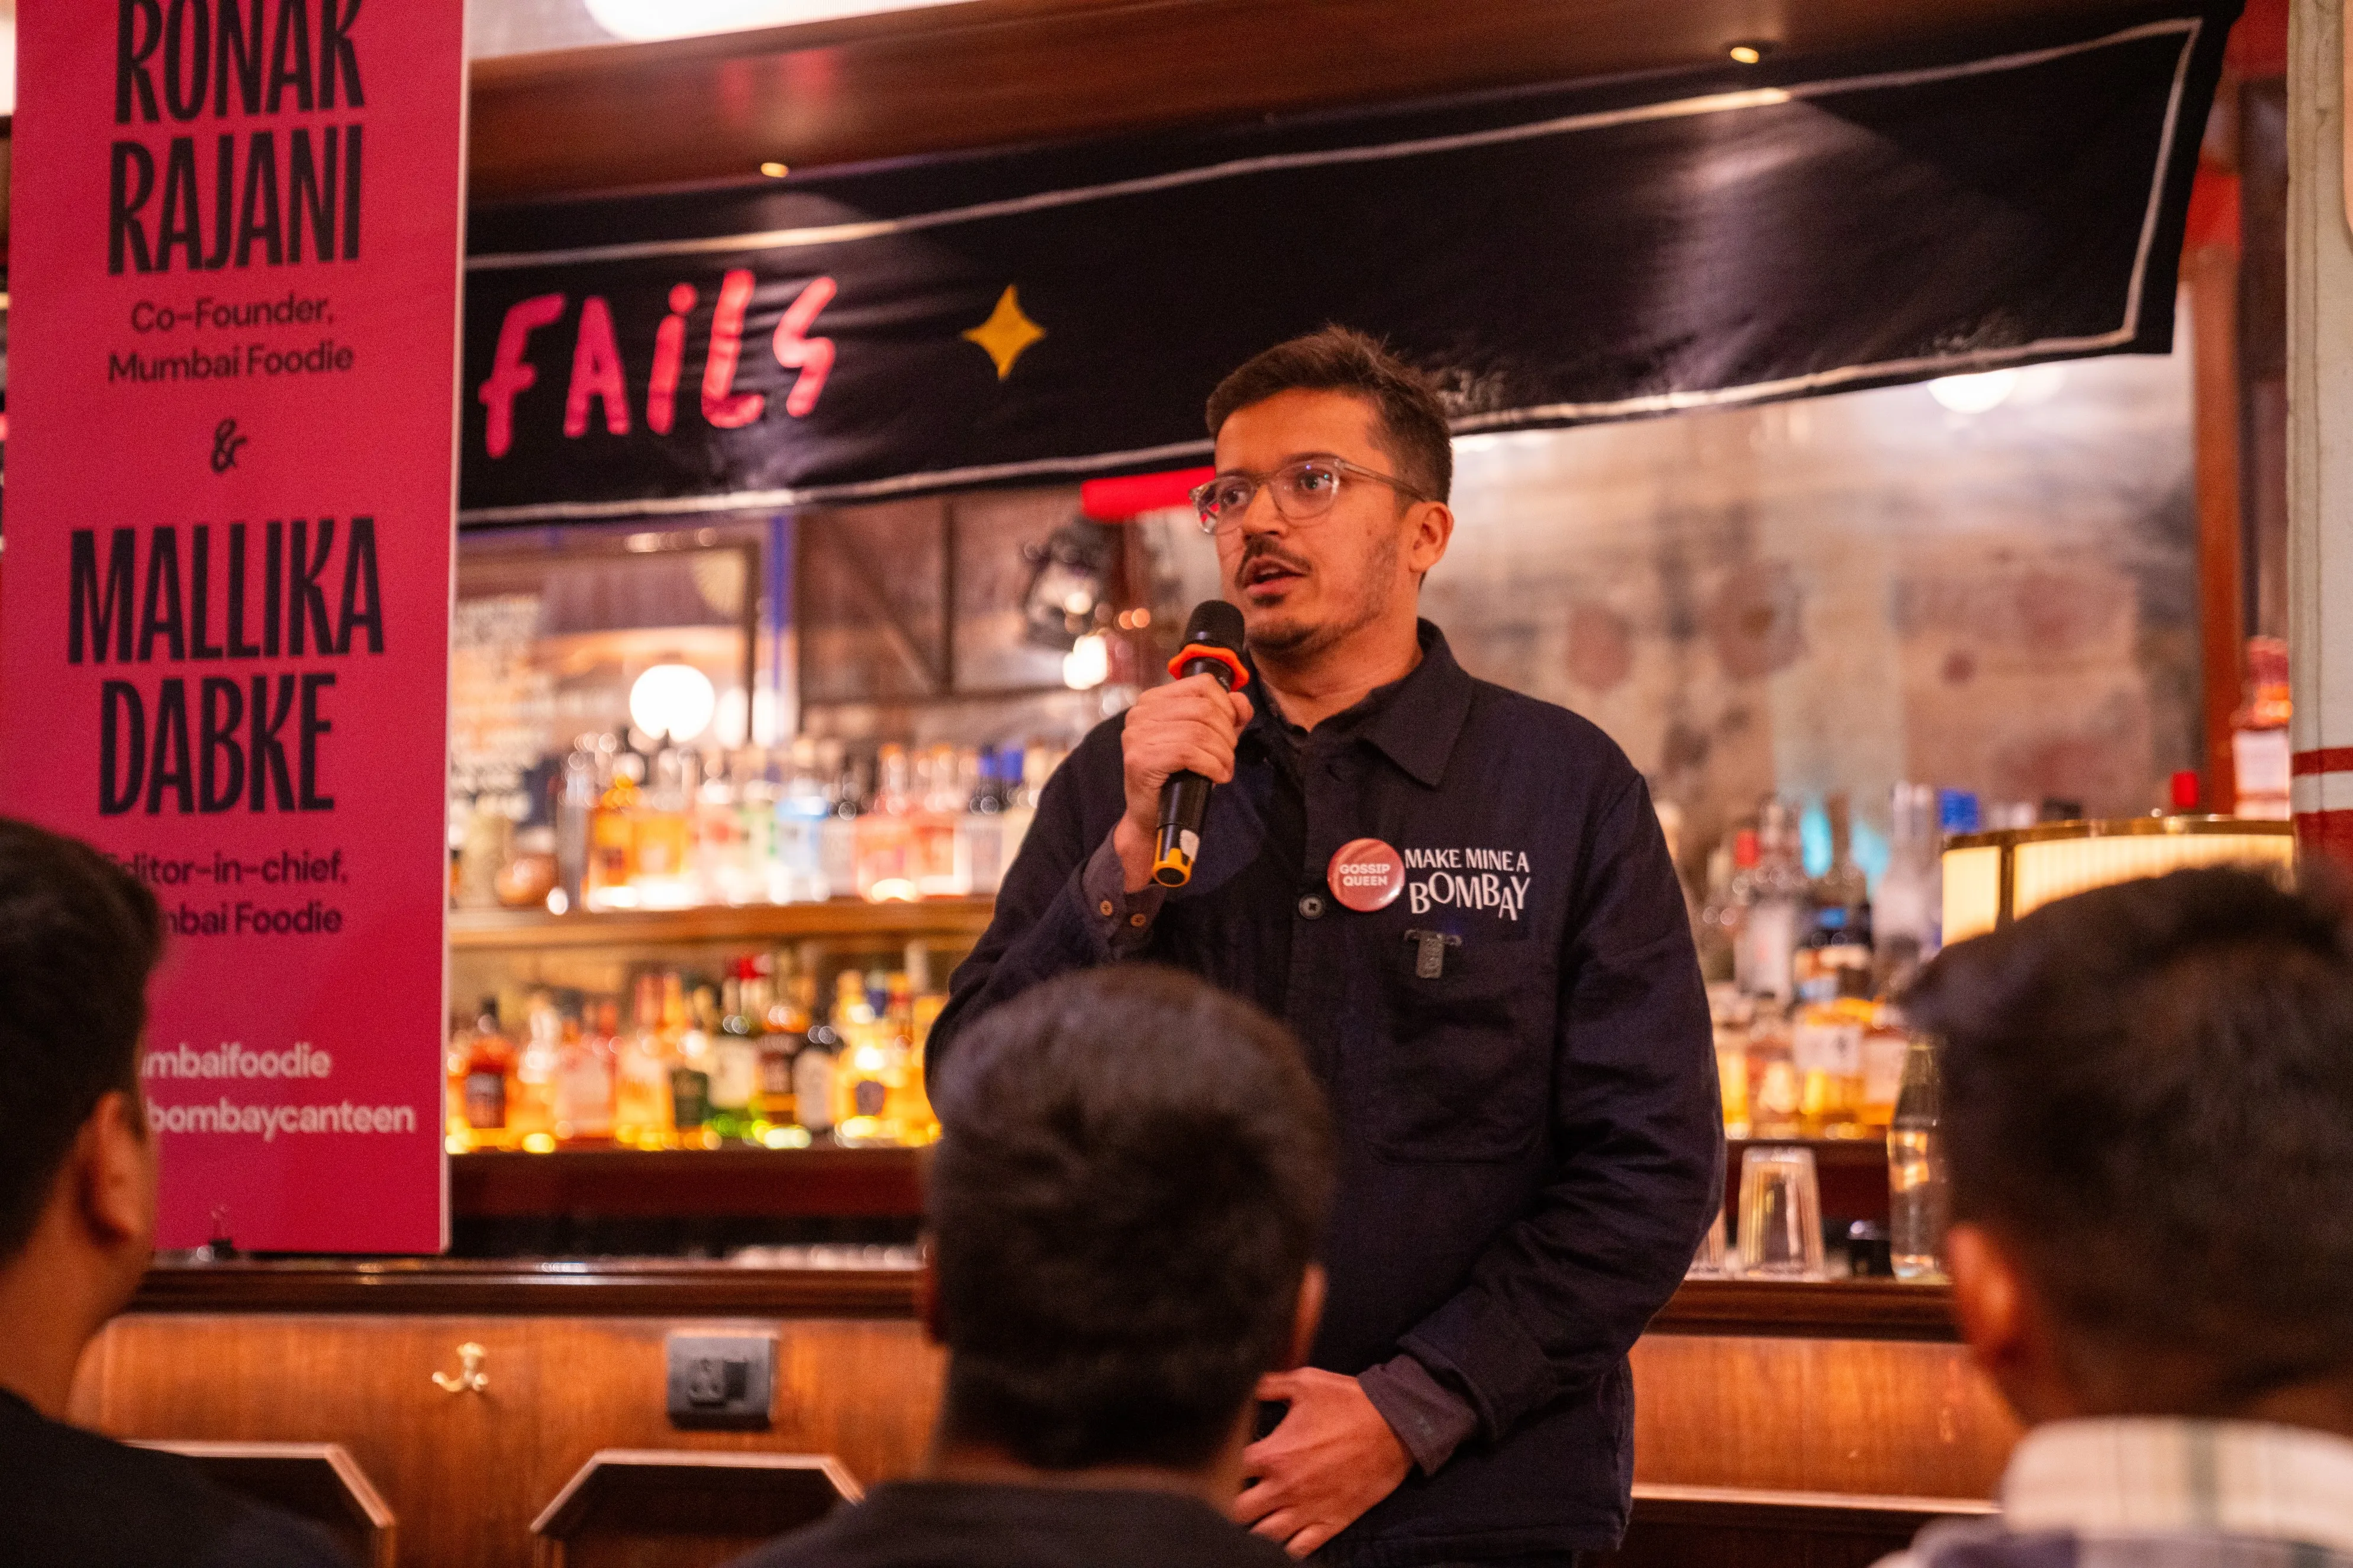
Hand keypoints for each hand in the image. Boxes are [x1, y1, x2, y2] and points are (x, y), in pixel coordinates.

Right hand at [1112, 674, 1253, 889]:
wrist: (1152, 816)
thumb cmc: (1178, 775)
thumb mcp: (1206, 739)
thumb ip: (1226, 716)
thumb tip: (1241, 703)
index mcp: (1154, 700)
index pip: (1203, 685)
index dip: (1228, 706)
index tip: (1232, 730)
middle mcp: (1140, 712)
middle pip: (1205, 709)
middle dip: (1227, 735)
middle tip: (1227, 757)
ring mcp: (1137, 735)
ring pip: (1199, 732)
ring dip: (1222, 754)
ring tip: (1223, 769)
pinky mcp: (1140, 759)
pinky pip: (1189, 753)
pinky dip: (1212, 766)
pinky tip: (1217, 777)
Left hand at [1233, 1369, 1410, 1559]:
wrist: (1397, 1425)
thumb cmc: (1350, 1402)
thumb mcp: (1305, 1382)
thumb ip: (1268, 1385)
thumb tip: (1244, 1384)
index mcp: (1274, 1454)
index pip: (1227, 1472)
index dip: (1218, 1469)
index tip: (1220, 1464)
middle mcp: (1285, 1488)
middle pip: (1238, 1513)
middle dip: (1230, 1505)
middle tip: (1232, 1496)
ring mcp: (1308, 1510)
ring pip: (1264, 1537)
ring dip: (1254, 1528)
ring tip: (1253, 1518)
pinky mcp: (1330, 1523)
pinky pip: (1298, 1550)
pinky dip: (1285, 1547)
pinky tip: (1280, 1537)